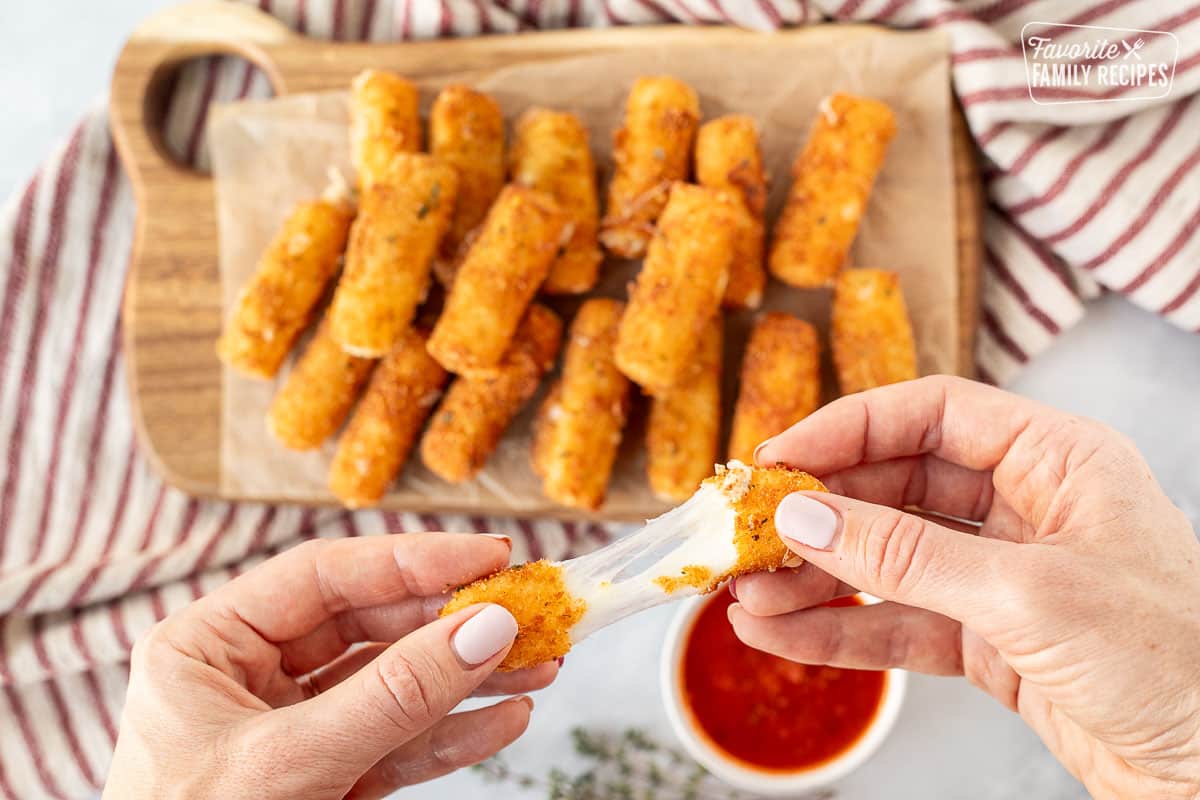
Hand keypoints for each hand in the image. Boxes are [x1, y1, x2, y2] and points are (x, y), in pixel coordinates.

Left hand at [102, 533, 556, 798]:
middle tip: (529, 613)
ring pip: (396, 686)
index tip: (493, 557)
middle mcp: (250, 677)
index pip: (323, 576)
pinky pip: (400, 745)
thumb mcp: (290, 762)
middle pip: (371, 626)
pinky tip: (505, 718)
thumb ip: (393, 695)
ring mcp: (293, 731)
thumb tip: (487, 627)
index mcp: (208, 646)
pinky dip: (455, 734)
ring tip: (540, 665)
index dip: (414, 561)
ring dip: (470, 678)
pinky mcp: (327, 779)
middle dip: (454, 625)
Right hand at [731, 376, 1199, 799]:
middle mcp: (1027, 508)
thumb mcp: (1027, 592)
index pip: (932, 414)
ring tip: (748, 597)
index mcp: (1058, 461)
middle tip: (749, 533)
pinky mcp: (991, 640)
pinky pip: (900, 622)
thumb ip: (906, 553)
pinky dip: (842, 630)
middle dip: (821, 515)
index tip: (778, 455)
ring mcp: (1005, 577)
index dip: (848, 428)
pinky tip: (784, 635)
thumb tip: (805, 518)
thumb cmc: (1174, 659)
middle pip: (897, 486)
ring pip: (889, 561)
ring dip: (817, 580)